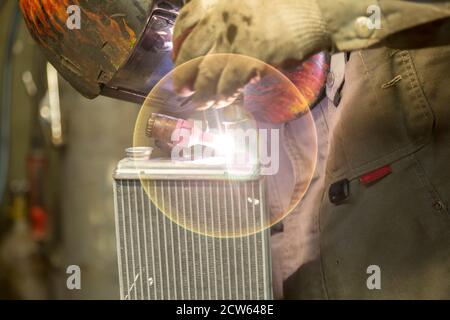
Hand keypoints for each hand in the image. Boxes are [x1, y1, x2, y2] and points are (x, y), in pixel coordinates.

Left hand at [172, 0, 330, 105]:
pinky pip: (228, 85)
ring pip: (207, 74)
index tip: (177, 57)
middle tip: (182, 89)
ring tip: (201, 103)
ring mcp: (235, 41)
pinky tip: (222, 102)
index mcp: (220, 3)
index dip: (177, 43)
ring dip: (202, 92)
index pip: (186, 21)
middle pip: (190, 52)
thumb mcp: (252, 1)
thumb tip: (219, 42)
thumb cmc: (289, 4)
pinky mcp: (251, 60)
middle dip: (183, 74)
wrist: (316, 8)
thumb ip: (232, 18)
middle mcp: (222, 21)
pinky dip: (223, 96)